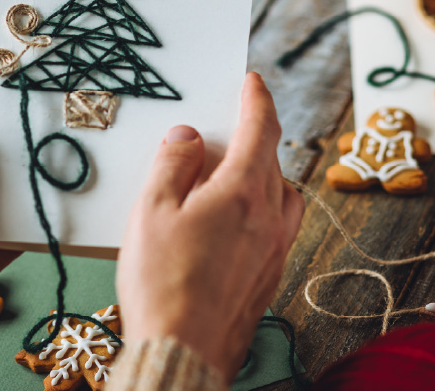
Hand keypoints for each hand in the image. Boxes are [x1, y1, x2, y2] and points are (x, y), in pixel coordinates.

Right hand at [116, 72, 303, 382]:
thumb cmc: (163, 284)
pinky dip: (262, 211)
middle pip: (273, 161)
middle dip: (254, 138)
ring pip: (283, 196)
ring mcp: (275, 250)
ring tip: (229, 180)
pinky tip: (232, 225)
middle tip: (225, 134)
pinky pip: (277, 228)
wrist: (183, 352)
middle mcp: (269, 218)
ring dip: (264, 177)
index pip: (260, 129)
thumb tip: (188, 137)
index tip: (253, 81)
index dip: (257, 99)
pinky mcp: (270, 277)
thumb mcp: (151, 211)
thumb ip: (172, 164)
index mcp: (241, 193)